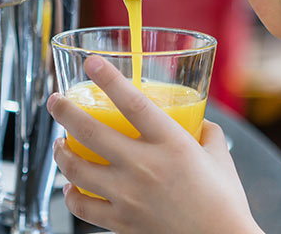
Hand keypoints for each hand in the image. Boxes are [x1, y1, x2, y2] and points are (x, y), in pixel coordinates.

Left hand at [47, 56, 261, 233]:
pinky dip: (71, 195)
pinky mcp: (122, 222)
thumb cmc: (225, 203)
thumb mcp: (221, 158)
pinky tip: (70, 186)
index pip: (133, 103)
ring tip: (60, 143)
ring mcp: (130, 196)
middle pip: (91, 132)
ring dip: (61, 153)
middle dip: (65, 111)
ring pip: (78, 170)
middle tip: (55, 101)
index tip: (91, 63)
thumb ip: (207, 133)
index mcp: (172, 144)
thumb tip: (200, 120)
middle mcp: (145, 167)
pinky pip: (83, 208)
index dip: (109, 79)